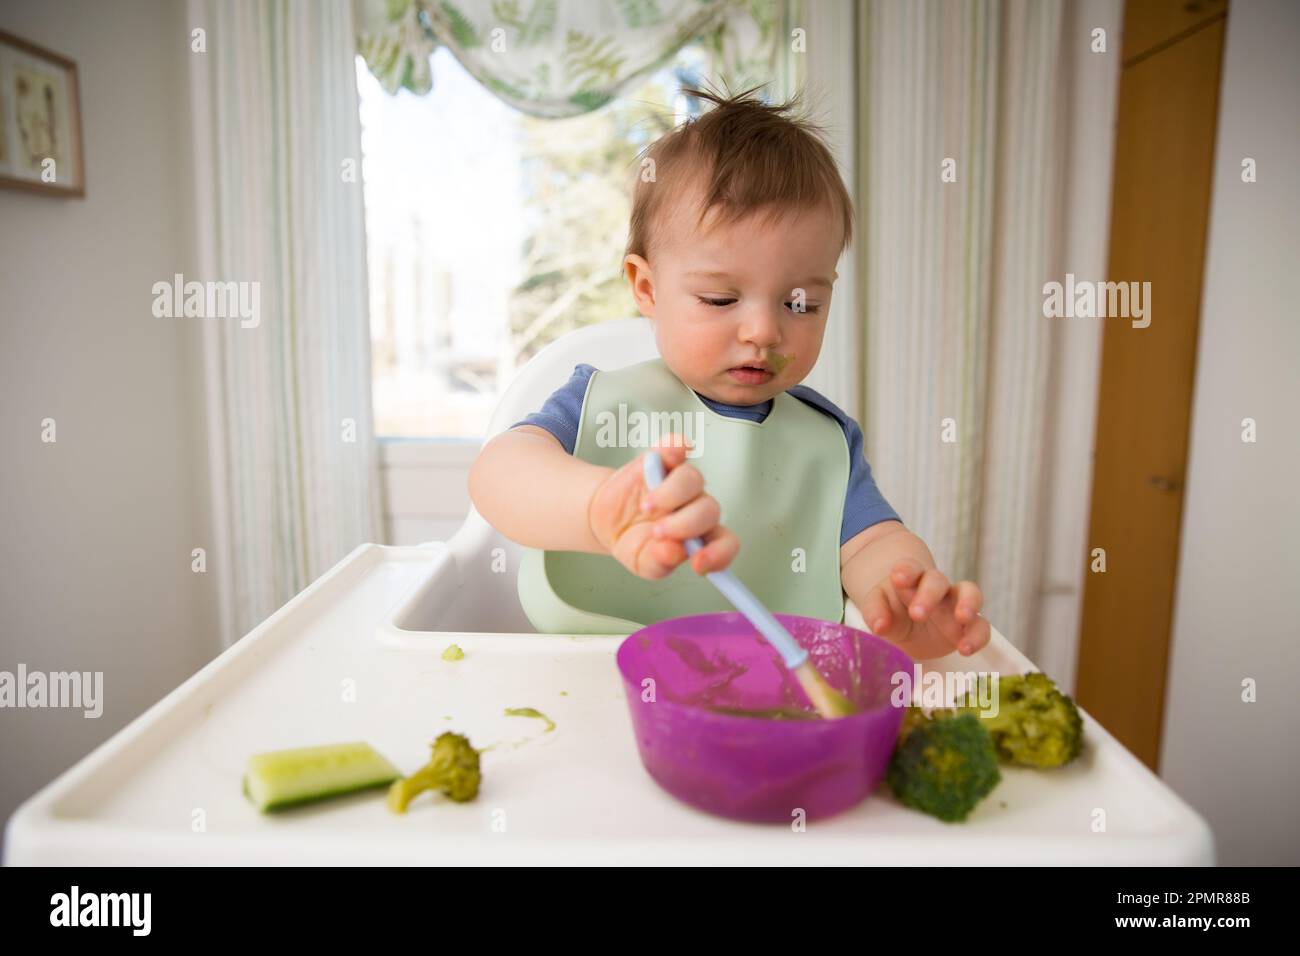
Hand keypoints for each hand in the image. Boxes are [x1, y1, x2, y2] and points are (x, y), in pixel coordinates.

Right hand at [587, 435, 738, 579]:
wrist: (606, 519)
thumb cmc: (632, 540)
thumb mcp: (642, 562)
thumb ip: (659, 562)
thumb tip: (673, 552)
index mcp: (700, 536)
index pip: (725, 542)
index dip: (719, 553)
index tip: (697, 564)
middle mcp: (696, 506)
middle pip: (709, 510)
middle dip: (685, 524)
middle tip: (658, 532)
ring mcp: (680, 481)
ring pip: (692, 479)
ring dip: (670, 494)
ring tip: (646, 507)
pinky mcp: (662, 459)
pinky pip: (676, 446)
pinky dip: (674, 447)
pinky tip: (666, 456)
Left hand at [859, 557, 989, 658]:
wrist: (908, 629)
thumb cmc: (892, 613)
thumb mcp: (878, 610)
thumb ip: (876, 613)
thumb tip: (879, 626)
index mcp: (910, 578)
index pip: (910, 568)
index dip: (906, 570)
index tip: (898, 578)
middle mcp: (935, 587)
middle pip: (937, 581)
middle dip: (929, 594)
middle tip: (917, 614)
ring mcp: (955, 604)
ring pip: (970, 593)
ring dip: (968, 604)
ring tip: (963, 618)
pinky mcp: (968, 625)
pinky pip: (981, 626)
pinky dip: (977, 636)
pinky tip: (966, 649)